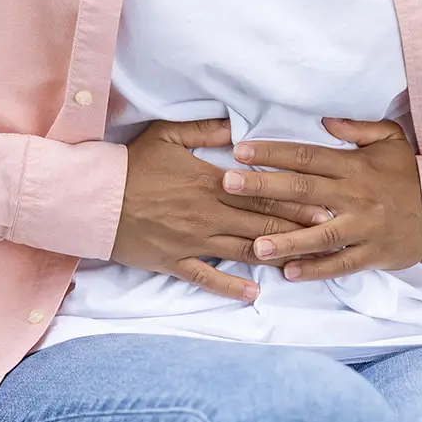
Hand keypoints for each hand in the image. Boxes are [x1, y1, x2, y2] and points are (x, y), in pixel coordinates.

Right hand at [110, 118, 335, 301]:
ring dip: (274, 256)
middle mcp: (206, 214)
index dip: (295, 199)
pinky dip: (230, 287)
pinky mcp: (174, 262)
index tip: (324, 205)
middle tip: (328, 233)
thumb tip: (239, 127)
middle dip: (297, 228)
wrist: (93, 199)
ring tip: (302, 262)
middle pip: (260, 222)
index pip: (260, 192)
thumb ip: (206, 130)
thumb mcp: (167, 135)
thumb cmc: (131, 164)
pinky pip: (207, 278)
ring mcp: (192, 241)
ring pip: (242, 250)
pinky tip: (253, 293)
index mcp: (208, 182)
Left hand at [216, 119, 421, 280]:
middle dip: (263, 187)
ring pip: (319, 235)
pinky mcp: (372, 254)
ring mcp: (363, 227)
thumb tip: (324, 121)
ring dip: (286, 241)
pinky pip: (341, 264)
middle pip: (302, 190)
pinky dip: (316, 270)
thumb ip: (356, 129)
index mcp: (353, 166)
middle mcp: (354, 196)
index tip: (240, 151)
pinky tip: (289, 273)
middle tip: (228, 185)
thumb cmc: (409, 173)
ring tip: (254, 245)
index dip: (272, 153)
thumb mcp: (389, 140)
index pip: (305, 156)